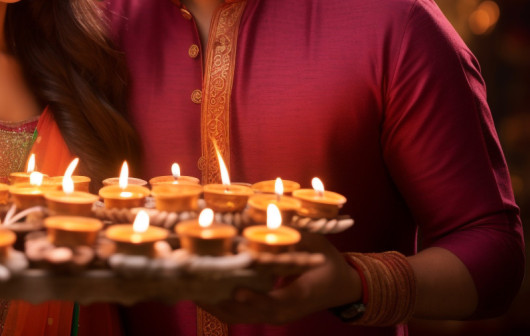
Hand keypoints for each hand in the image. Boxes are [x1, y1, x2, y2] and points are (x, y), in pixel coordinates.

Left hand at [198, 234, 361, 324]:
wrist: (340, 287)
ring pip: (240, 316)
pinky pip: (239, 314)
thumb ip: (295, 233)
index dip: (256, 299)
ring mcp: (274, 315)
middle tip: (198, 286)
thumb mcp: (317, 244)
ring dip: (215, 305)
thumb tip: (269, 216)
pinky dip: (219, 306)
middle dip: (222, 302)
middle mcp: (284, 311)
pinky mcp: (266, 313)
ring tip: (191, 288)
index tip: (237, 291)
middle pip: (249, 313)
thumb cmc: (328, 262)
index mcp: (301, 295)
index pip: (275, 302)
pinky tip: (200, 293)